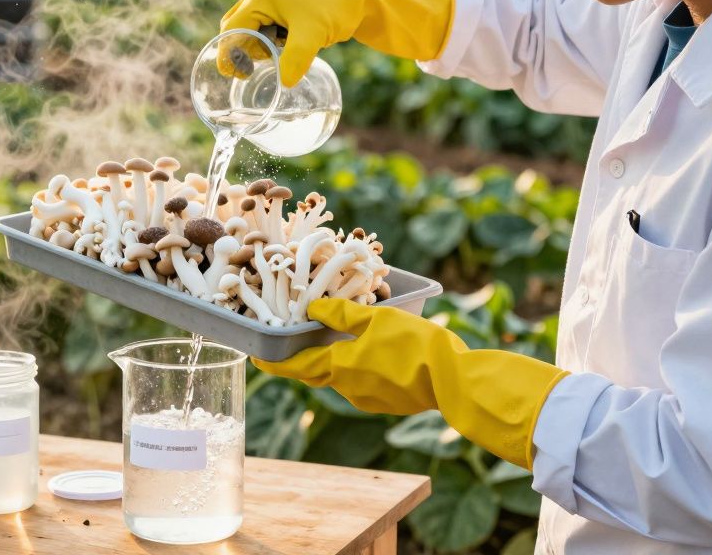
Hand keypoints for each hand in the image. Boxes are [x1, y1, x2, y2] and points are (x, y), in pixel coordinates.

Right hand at [220, 0, 455, 87]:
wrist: (360, 0)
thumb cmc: (335, 9)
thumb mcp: (314, 35)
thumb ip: (296, 58)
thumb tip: (284, 84)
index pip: (231, 28)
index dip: (229, 53)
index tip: (239, 74)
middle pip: (235, 29)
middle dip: (242, 51)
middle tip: (257, 69)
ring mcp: (269, 3)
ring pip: (248, 32)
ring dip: (256, 49)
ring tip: (276, 57)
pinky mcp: (280, 12)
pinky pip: (262, 32)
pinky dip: (267, 46)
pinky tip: (284, 52)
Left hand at [254, 298, 568, 468]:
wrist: (455, 382)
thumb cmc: (414, 345)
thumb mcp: (376, 318)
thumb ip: (342, 313)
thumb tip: (312, 307)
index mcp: (339, 367)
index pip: (295, 366)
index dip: (273, 362)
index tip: (256, 357)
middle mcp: (347, 388)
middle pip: (314, 373)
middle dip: (300, 360)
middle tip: (292, 344)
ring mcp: (367, 400)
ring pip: (340, 377)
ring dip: (333, 361)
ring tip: (336, 340)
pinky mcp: (386, 403)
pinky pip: (361, 383)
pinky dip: (356, 368)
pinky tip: (371, 353)